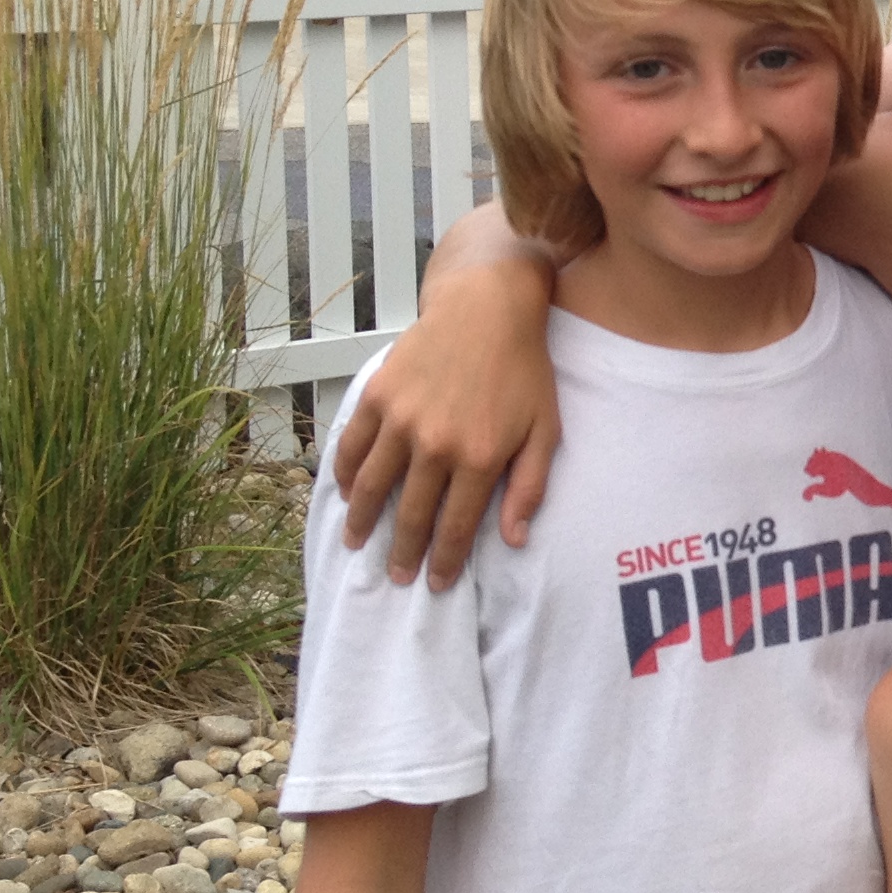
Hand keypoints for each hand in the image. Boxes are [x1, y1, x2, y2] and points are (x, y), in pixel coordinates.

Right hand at [332, 258, 561, 586]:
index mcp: (479, 457)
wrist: (487, 307)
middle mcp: (435, 444)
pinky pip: (352, 448)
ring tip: (359, 545)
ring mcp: (401, 419)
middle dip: (403, 553)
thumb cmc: (524, 370)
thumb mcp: (545, 429)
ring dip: (364, 522)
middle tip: (397, 576)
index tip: (436, 584)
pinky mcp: (378, 396)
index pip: (455, 527)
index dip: (444, 562)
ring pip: (373, 487)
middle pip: (412, 515)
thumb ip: (529, 486)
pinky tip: (349, 495)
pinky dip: (346, 476)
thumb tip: (514, 539)